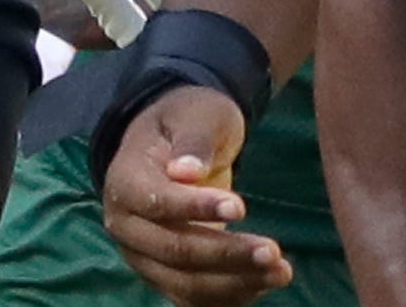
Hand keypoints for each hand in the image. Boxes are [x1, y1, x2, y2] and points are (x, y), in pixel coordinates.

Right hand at [99, 86, 289, 305]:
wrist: (174, 144)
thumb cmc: (185, 122)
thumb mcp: (195, 115)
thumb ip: (193, 141)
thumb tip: (186, 173)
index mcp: (124, 182)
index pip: (157, 203)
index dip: (197, 209)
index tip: (241, 208)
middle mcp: (127, 227)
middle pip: (174, 251)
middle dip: (226, 254)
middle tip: (273, 250)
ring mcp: (144, 257)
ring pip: (186, 284)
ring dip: (235, 283)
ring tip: (281, 271)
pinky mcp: (165, 276)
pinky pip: (194, 299)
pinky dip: (230, 296)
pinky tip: (263, 283)